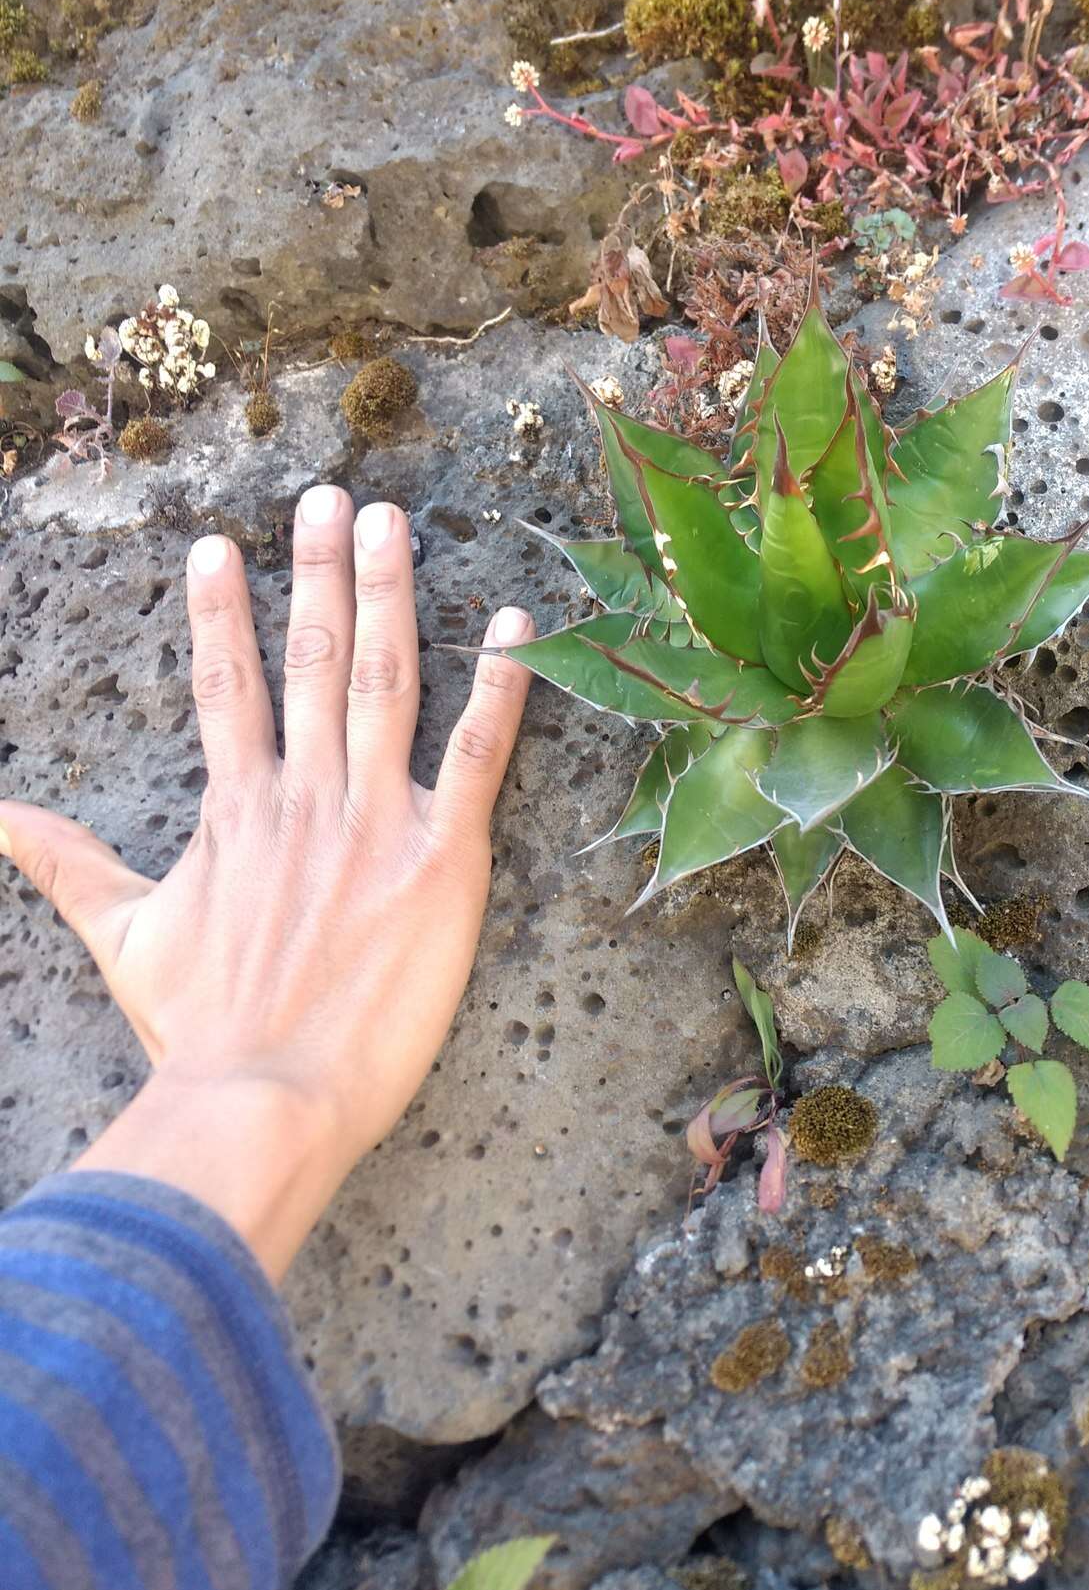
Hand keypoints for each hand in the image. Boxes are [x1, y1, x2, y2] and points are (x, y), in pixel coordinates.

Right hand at [0, 486, 531, 1278]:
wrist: (261, 1096)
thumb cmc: (199, 1030)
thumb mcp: (122, 938)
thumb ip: (67, 866)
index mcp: (236, 808)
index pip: (226, 684)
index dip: (222, 612)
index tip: (221, 545)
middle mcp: (304, 794)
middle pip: (310, 656)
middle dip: (320, 570)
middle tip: (331, 493)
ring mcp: (374, 817)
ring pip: (384, 679)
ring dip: (391, 595)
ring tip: (394, 521)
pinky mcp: (443, 855)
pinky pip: (479, 754)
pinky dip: (503, 687)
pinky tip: (521, 624)